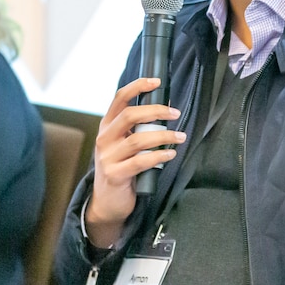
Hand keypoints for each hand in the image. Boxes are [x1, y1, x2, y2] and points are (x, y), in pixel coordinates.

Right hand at [84, 77, 185, 247]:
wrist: (107, 202)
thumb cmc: (120, 168)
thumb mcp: (121, 144)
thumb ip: (135, 129)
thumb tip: (164, 112)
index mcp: (107, 126)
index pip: (119, 99)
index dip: (137, 87)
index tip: (156, 82)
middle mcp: (104, 139)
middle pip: (129, 115)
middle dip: (155, 111)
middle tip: (175, 114)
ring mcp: (108, 157)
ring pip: (138, 139)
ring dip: (163, 136)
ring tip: (179, 136)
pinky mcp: (115, 175)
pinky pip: (140, 161)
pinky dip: (158, 156)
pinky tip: (170, 154)